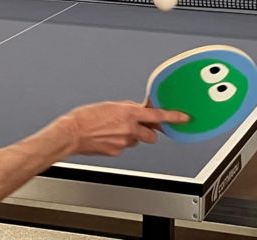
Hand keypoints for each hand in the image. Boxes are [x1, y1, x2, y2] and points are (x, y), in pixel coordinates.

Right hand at [60, 101, 188, 156]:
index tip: (184, 117)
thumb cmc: (85, 117)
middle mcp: (129, 128)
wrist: (71, 133)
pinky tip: (107, 138)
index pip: (157, 115)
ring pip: (137, 141)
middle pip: (151, 134)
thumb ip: (126, 108)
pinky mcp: (116, 152)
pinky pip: (124, 147)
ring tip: (115, 131)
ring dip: (132, 136)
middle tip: (138, 127)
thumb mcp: (109, 105)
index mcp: (128, 113)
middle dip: (148, 131)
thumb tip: (136, 109)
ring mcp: (123, 142)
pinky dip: (119, 143)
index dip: (173, 116)